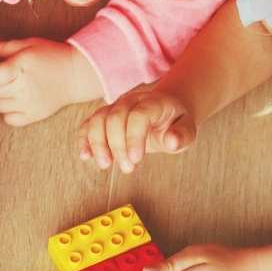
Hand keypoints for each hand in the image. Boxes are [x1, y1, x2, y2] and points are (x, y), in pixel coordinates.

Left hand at [0, 38, 100, 125]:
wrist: (77, 74)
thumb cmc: (52, 56)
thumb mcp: (29, 45)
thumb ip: (5, 47)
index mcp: (21, 67)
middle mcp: (24, 87)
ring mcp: (29, 104)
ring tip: (6, 88)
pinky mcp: (33, 116)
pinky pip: (9, 118)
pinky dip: (6, 111)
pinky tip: (13, 101)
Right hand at [79, 90, 195, 172]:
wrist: (165, 111)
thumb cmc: (175, 124)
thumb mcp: (187, 130)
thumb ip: (182, 135)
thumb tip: (172, 142)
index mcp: (154, 103)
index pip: (139, 115)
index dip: (134, 138)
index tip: (136, 160)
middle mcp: (131, 101)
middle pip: (115, 118)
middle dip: (117, 146)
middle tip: (128, 169)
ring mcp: (115, 107)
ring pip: (98, 120)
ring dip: (98, 144)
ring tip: (105, 165)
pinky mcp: (104, 117)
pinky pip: (88, 124)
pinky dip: (84, 140)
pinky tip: (86, 156)